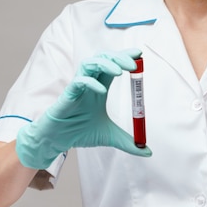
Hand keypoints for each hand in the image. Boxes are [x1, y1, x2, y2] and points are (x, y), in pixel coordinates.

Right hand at [15, 49, 151, 168]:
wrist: (58, 141)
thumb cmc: (79, 132)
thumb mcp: (110, 137)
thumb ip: (128, 143)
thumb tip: (148, 151)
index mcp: (99, 87)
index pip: (113, 64)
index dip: (125, 57)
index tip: (139, 54)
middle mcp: (89, 82)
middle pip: (103, 58)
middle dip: (118, 57)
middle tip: (133, 64)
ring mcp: (77, 86)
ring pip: (89, 63)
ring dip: (105, 64)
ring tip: (119, 71)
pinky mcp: (67, 95)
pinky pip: (78, 82)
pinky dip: (90, 82)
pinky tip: (101, 91)